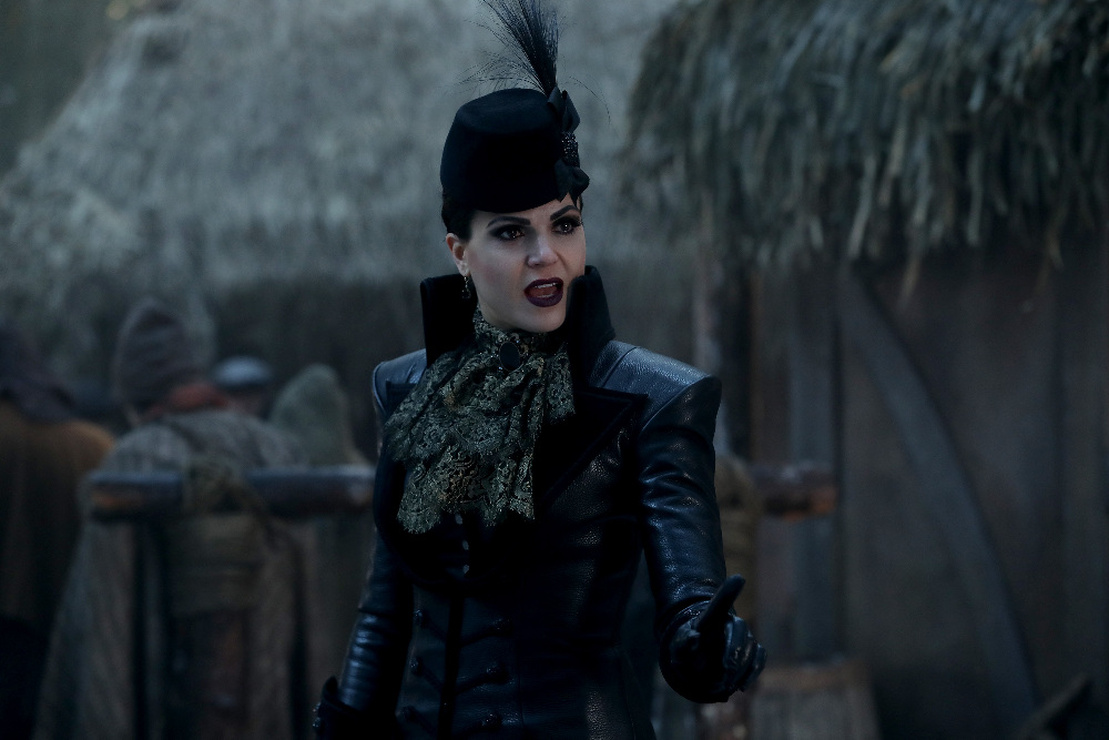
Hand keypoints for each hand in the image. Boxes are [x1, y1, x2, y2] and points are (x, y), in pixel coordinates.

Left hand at [666, 575, 766, 698]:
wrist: (697, 667)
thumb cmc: (687, 653)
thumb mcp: (679, 650)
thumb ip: (684, 644)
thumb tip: (695, 638)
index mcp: (711, 618)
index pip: (720, 603)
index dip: (729, 591)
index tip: (739, 578)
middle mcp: (730, 624)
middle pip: (740, 628)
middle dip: (735, 650)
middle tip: (726, 670)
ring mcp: (743, 638)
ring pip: (751, 647)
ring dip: (741, 667)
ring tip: (726, 683)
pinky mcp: (752, 653)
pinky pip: (759, 658)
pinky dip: (753, 672)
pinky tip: (741, 686)